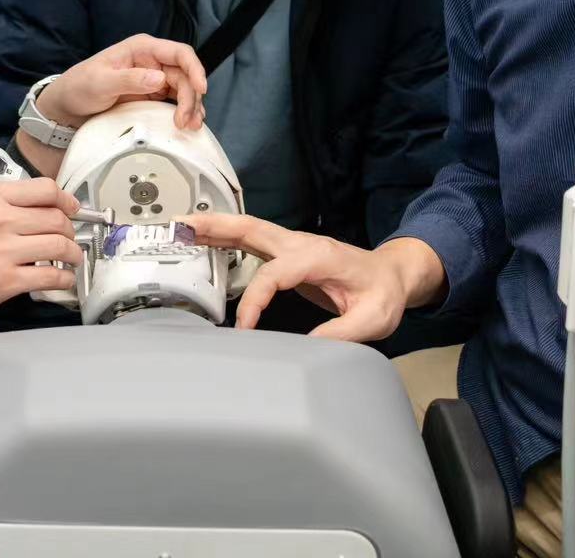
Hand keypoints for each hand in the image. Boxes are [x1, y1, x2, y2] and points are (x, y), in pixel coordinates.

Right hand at [0, 178, 81, 323]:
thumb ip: (5, 205)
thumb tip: (44, 208)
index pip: (45, 189)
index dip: (66, 200)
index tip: (72, 208)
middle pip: (57, 218)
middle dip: (71, 230)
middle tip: (70, 238)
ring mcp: (3, 251)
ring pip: (60, 246)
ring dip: (73, 254)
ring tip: (72, 259)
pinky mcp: (6, 281)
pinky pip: (51, 276)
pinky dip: (64, 279)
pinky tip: (63, 279)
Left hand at [38, 34, 208, 131]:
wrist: (69, 105)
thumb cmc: (80, 86)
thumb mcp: (100, 82)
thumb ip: (129, 79)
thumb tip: (159, 78)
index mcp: (142, 48)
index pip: (179, 53)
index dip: (194, 69)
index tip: (201, 88)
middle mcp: (152, 60)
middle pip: (185, 75)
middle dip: (191, 97)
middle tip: (186, 121)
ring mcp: (154, 78)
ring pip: (184, 90)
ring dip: (191, 107)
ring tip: (189, 126)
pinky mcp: (153, 95)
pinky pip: (175, 101)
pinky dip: (184, 112)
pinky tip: (186, 124)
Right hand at [182, 213, 446, 341]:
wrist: (393, 275)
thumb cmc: (384, 294)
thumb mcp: (373, 318)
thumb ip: (341, 332)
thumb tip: (306, 347)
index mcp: (318, 257)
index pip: (275, 275)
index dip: (256, 301)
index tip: (245, 328)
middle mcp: (301, 244)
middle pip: (252, 229)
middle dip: (215, 227)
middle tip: (182, 227)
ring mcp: (293, 245)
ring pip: (248, 229)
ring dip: (214, 227)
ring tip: (181, 227)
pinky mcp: (288, 252)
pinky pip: (252, 240)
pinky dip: (226, 237)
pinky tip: (205, 240)